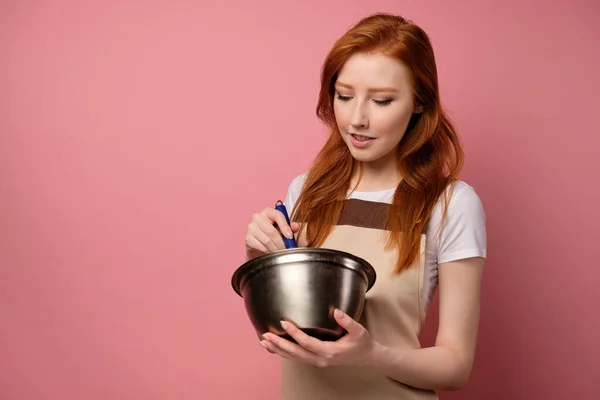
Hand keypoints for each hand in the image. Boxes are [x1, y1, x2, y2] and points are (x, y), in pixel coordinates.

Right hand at [245, 207, 299, 256]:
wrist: (260, 245)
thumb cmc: (273, 234)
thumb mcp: (284, 229)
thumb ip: (291, 227)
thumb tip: (296, 226)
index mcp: (268, 212)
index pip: (278, 215)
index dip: (285, 227)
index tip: (290, 237)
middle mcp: (258, 217)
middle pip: (272, 231)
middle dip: (281, 243)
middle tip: (287, 250)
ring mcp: (251, 227)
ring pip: (266, 240)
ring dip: (275, 249)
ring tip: (281, 253)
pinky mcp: (248, 238)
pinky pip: (260, 246)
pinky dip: (268, 251)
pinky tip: (271, 253)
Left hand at [260, 309, 377, 367]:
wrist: (366, 357)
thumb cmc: (362, 343)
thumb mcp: (358, 330)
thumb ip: (347, 321)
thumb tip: (336, 311)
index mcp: (330, 352)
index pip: (307, 343)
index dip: (294, 333)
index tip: (284, 322)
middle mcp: (321, 359)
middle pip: (295, 353)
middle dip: (279, 344)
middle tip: (265, 335)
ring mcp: (317, 361)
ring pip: (294, 358)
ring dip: (278, 350)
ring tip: (264, 342)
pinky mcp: (316, 360)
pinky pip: (297, 358)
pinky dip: (284, 353)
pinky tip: (275, 347)